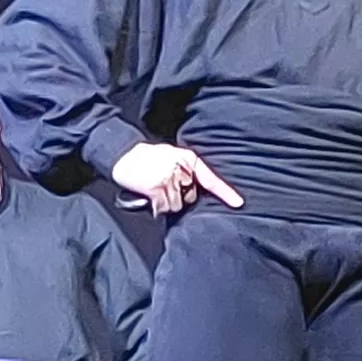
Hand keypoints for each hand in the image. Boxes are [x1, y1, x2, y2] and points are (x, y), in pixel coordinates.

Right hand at [110, 141, 243, 215]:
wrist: (122, 153)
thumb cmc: (146, 157)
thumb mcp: (170, 156)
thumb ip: (184, 170)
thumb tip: (191, 189)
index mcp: (188, 159)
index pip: (210, 179)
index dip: (225, 193)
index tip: (239, 203)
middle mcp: (181, 168)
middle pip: (191, 197)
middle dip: (179, 197)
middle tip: (162, 187)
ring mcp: (169, 178)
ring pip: (177, 205)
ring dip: (166, 203)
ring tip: (154, 190)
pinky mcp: (156, 187)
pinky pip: (163, 208)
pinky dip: (156, 207)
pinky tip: (149, 196)